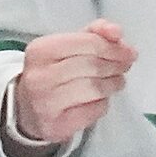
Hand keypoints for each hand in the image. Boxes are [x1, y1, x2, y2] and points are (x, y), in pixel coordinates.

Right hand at [10, 20, 135, 156]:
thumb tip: (116, 31)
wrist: (27, 108)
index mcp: (41, 50)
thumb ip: (94, 33)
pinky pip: (94, 110)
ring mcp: (46, 103)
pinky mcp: (56, 125)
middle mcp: (40, 76)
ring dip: (114, 84)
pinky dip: (103, 103)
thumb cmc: (53, 72)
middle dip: (116, 65)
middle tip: (125, 66)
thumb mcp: (67, 47)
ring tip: (117, 82)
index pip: (88, 43)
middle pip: (93, 66)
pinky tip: (100, 99)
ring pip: (95, 88)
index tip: (128, 52)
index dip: (114, 48)